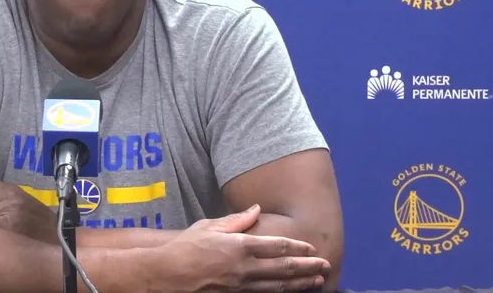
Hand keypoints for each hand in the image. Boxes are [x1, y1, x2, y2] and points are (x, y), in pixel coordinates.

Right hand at [148, 205, 329, 291]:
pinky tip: (290, 292)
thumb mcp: (209, 226)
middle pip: (285, 268)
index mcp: (240, 246)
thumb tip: (257, 209)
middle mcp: (245, 268)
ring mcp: (241, 285)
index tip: (311, 247)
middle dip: (308, 267)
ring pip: (278, 286)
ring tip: (317, 281)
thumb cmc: (184, 247)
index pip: (278, 246)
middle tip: (325, 265)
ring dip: (300, 284)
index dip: (298, 247)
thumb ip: (237, 220)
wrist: (166, 274)